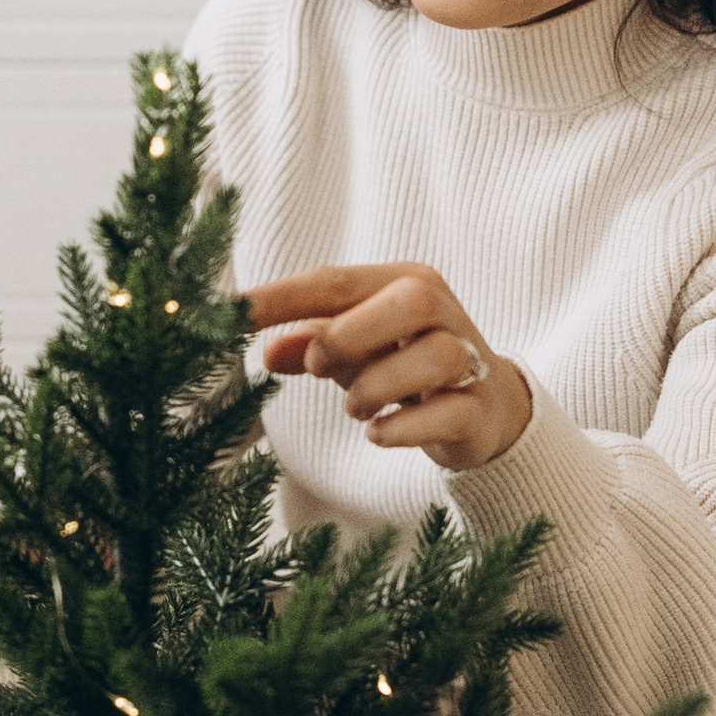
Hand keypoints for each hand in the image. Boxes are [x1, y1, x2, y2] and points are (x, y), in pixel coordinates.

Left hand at [245, 261, 533, 476]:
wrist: (485, 410)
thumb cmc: (406, 366)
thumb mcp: (355, 350)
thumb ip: (312, 345)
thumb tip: (269, 352)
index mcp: (404, 283)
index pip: (336, 281)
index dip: (281, 298)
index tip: (229, 315)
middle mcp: (443, 311)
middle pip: (409, 301)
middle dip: (351, 334)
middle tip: (318, 365)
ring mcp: (469, 360)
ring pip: (431, 357)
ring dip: (376, 387)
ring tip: (356, 407)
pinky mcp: (478, 410)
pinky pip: (445, 413)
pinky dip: (402, 428)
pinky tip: (379, 433)